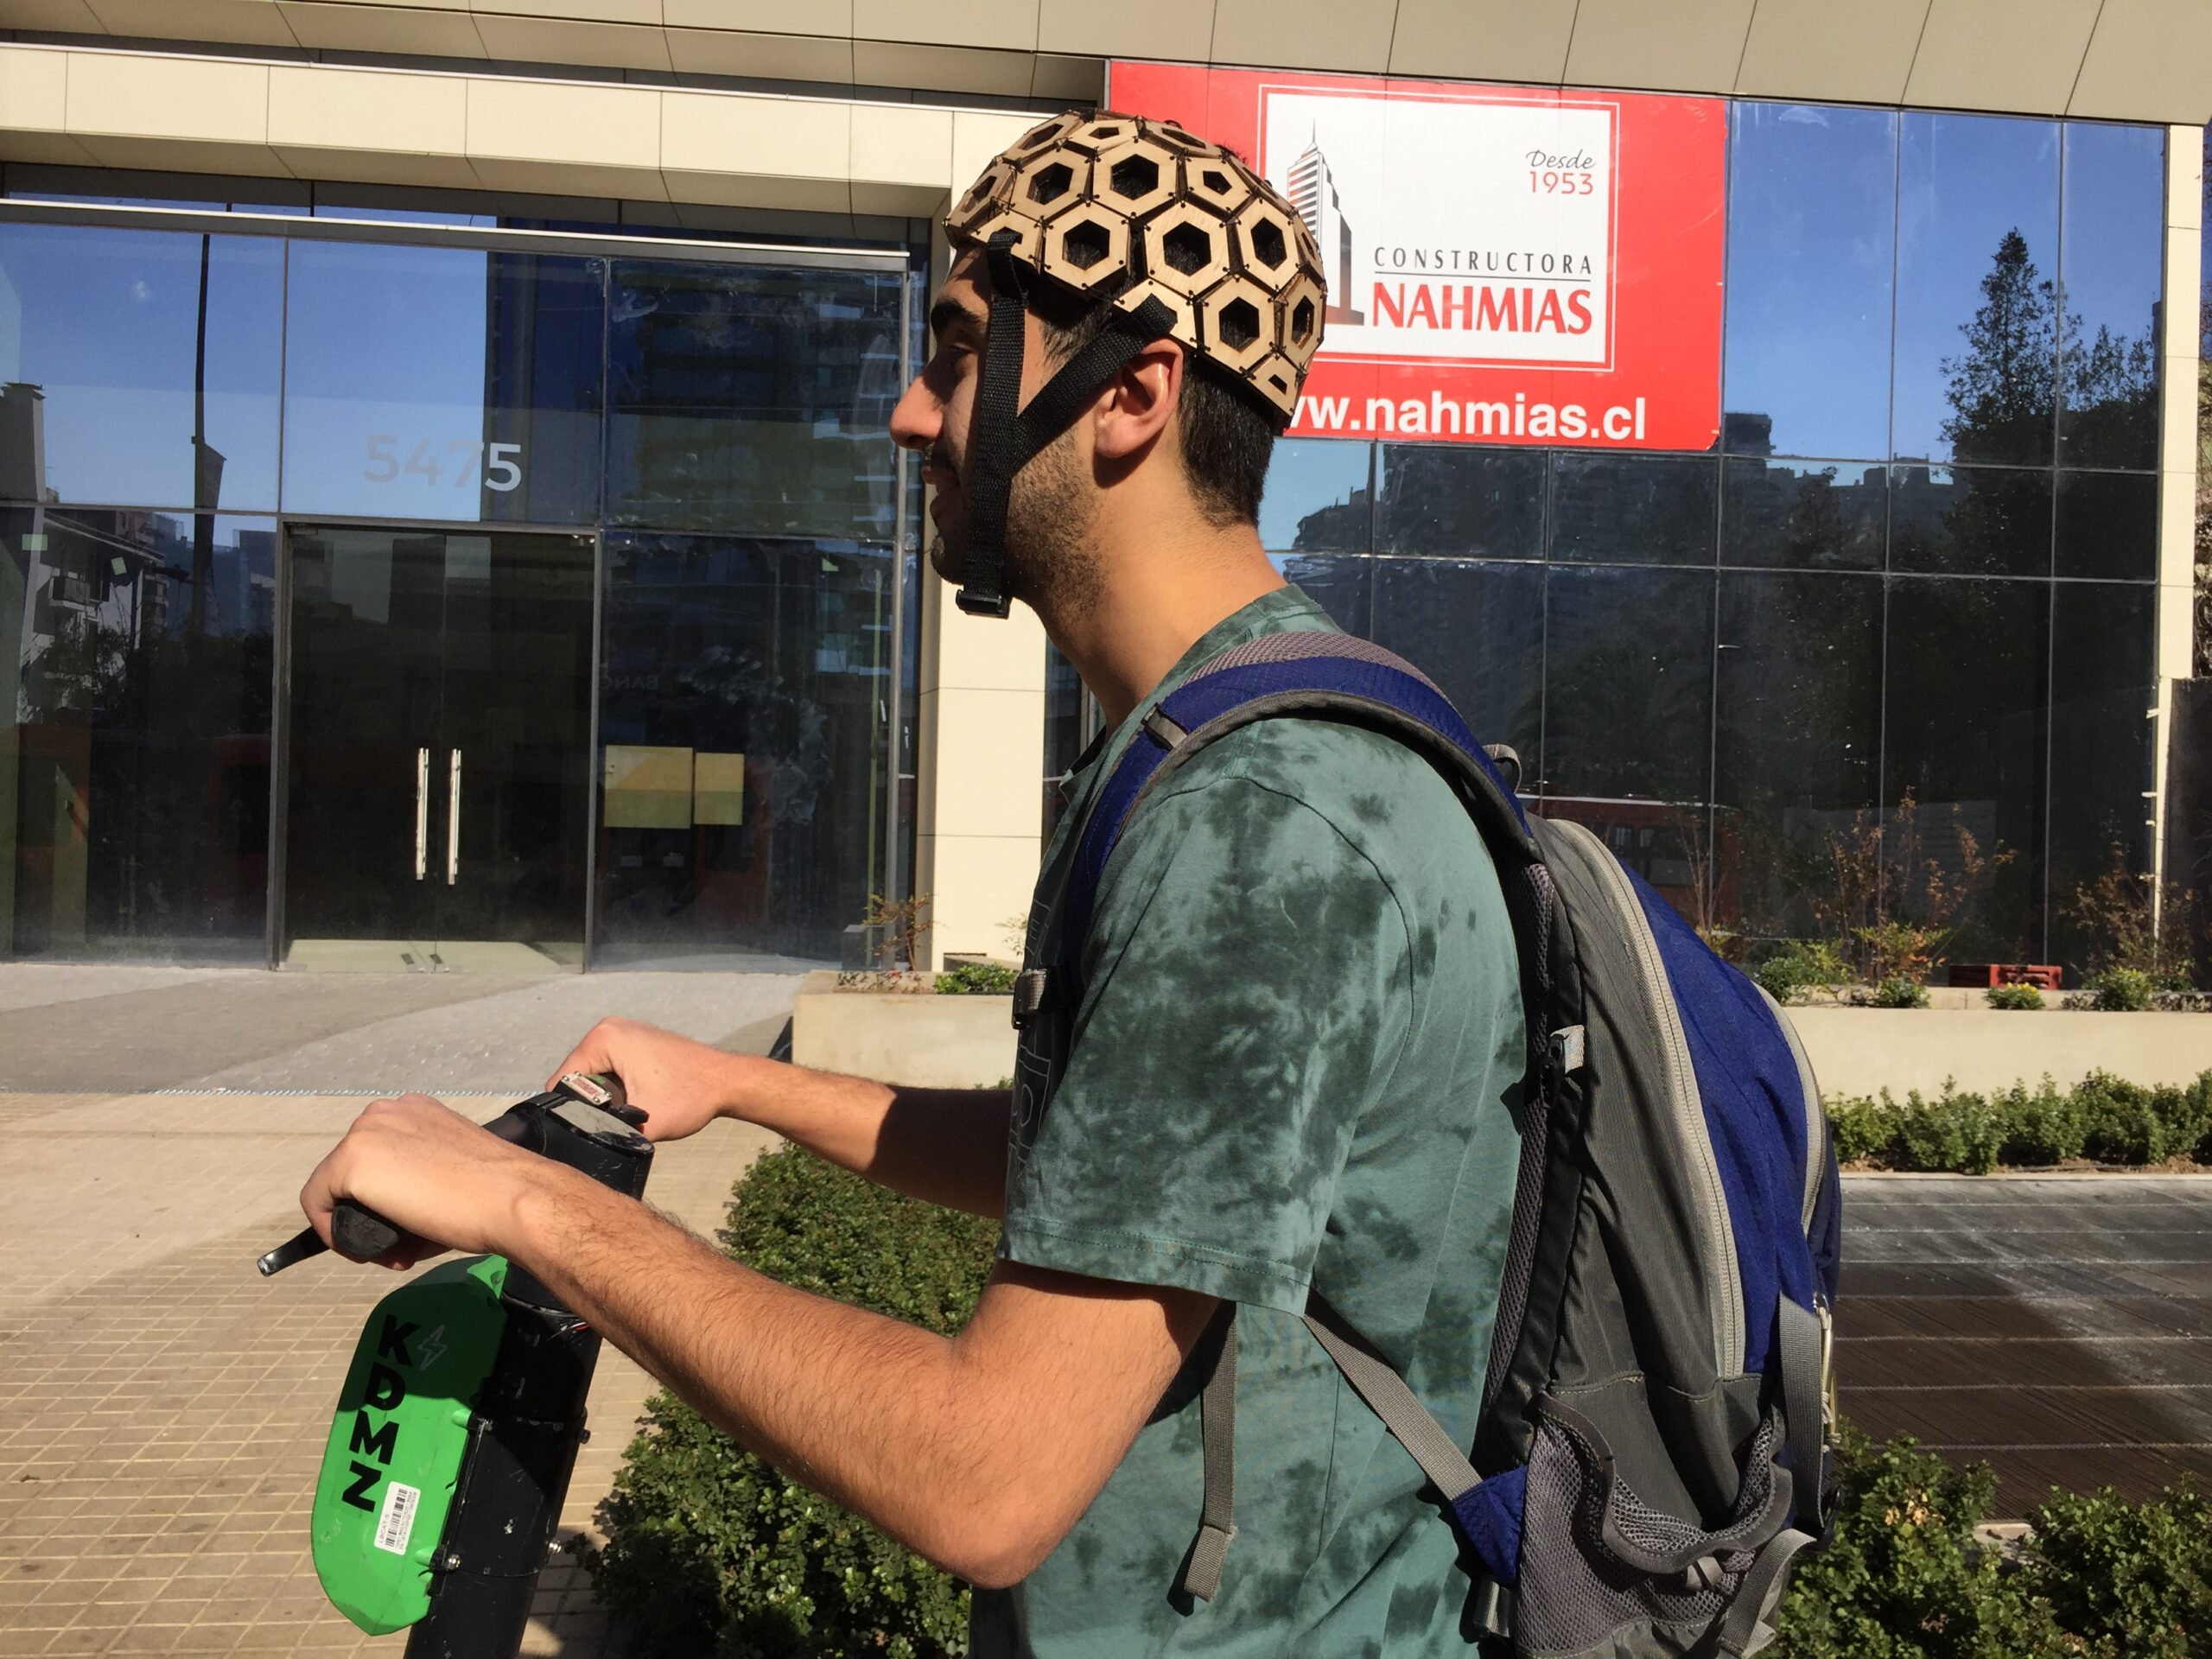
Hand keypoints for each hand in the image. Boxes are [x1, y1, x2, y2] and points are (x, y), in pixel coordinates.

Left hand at [300, 1094, 560, 1269]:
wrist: (511, 1198)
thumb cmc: (496, 1193)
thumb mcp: (452, 1172)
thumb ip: (421, 1181)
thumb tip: (403, 1217)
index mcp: (414, 1111)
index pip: (377, 1156)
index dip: (386, 1197)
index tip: (409, 1226)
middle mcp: (384, 1112)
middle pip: (352, 1171)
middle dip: (371, 1210)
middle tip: (402, 1245)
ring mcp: (364, 1135)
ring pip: (335, 1188)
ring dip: (357, 1223)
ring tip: (397, 1252)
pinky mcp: (349, 1164)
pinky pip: (318, 1205)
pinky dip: (332, 1233)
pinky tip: (365, 1251)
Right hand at [550, 1017, 752, 1142]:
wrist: (727, 1081)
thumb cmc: (691, 1096)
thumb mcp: (645, 1123)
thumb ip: (607, 1133)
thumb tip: (584, 1145)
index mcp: (603, 1038)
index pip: (562, 1081)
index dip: (572, 1111)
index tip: (596, 1127)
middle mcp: (608, 1028)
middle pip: (577, 1078)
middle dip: (591, 1103)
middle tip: (619, 1119)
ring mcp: (622, 1031)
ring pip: (593, 1076)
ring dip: (605, 1098)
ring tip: (631, 1109)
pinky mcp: (634, 1040)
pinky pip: (609, 1069)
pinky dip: (617, 1088)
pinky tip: (638, 1098)